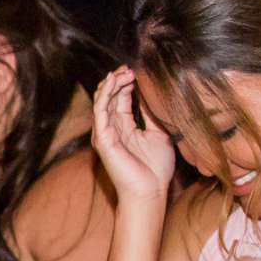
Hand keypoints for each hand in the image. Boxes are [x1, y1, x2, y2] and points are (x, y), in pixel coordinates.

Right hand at [91, 68, 176, 206]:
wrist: (150, 193)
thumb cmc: (155, 169)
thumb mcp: (159, 134)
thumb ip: (153, 116)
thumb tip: (154, 96)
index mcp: (124, 127)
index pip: (120, 99)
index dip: (127, 83)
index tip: (137, 71)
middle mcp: (111, 129)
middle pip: (109, 97)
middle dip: (118, 80)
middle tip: (129, 68)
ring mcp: (105, 134)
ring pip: (102, 101)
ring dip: (111, 84)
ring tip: (124, 72)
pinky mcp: (104, 139)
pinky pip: (100, 112)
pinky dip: (105, 96)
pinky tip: (112, 82)